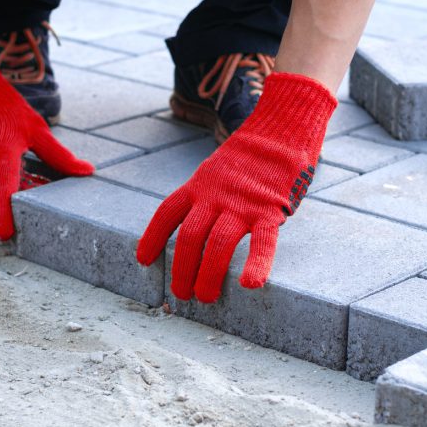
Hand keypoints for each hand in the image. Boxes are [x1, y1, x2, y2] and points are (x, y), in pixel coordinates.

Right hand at [0, 61, 93, 239]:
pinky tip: (4, 152)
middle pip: (9, 189)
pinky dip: (0, 173)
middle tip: (31, 163)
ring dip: (11, 178)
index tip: (4, 235)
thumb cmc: (11, 112)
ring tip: (15, 152)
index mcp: (2, 154)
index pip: (5, 190)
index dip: (5, 214)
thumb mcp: (38, 131)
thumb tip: (87, 171)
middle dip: (25, 185)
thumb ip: (60, 156)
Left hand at [136, 73, 336, 302]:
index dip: (153, 238)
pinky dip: (257, 264)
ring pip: (218, 244)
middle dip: (181, 269)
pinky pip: (263, 242)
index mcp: (200, 184)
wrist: (282, 128)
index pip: (167, 213)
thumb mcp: (217, 169)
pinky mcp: (270, 210)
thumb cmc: (251, 156)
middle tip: (181, 295)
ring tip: (204, 298)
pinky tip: (251, 284)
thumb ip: (207, 194)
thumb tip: (199, 221)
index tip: (143, 260)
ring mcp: (242, 204)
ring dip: (207, 276)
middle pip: (190, 237)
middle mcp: (215, 196)